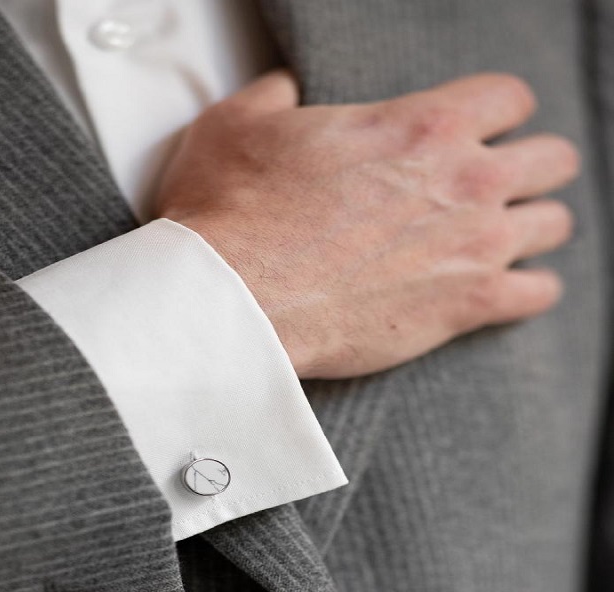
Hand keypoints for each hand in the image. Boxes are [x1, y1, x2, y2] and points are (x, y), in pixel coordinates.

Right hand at [153, 71, 578, 378]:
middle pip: (551, 159)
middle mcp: (464, 180)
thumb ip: (275, 98)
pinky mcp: (466, 306)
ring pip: (554, 224)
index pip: (509, 99)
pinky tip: (502, 293)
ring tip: (498, 243)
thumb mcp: (236, 125)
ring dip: (532, 230)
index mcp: (422, 125)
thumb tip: (284, 92)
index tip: (478, 135)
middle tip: (493, 190)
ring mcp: (473, 245)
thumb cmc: (230, 211)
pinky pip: (537, 294)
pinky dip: (526, 292)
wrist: (234, 298)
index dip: (496, 114)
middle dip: (529, 170)